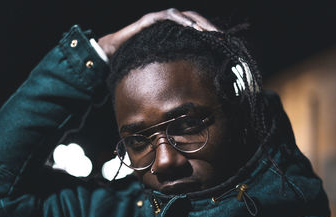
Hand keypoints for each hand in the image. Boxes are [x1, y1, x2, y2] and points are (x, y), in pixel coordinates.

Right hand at [97, 8, 218, 57]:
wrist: (111, 52)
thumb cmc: (136, 59)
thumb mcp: (160, 63)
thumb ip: (174, 65)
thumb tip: (192, 81)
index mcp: (173, 32)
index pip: (196, 28)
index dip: (210, 33)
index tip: (224, 42)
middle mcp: (168, 22)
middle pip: (194, 19)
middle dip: (208, 26)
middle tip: (221, 36)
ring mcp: (159, 19)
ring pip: (183, 15)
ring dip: (197, 23)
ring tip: (209, 33)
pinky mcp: (149, 20)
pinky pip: (167, 17)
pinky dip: (180, 20)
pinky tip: (190, 27)